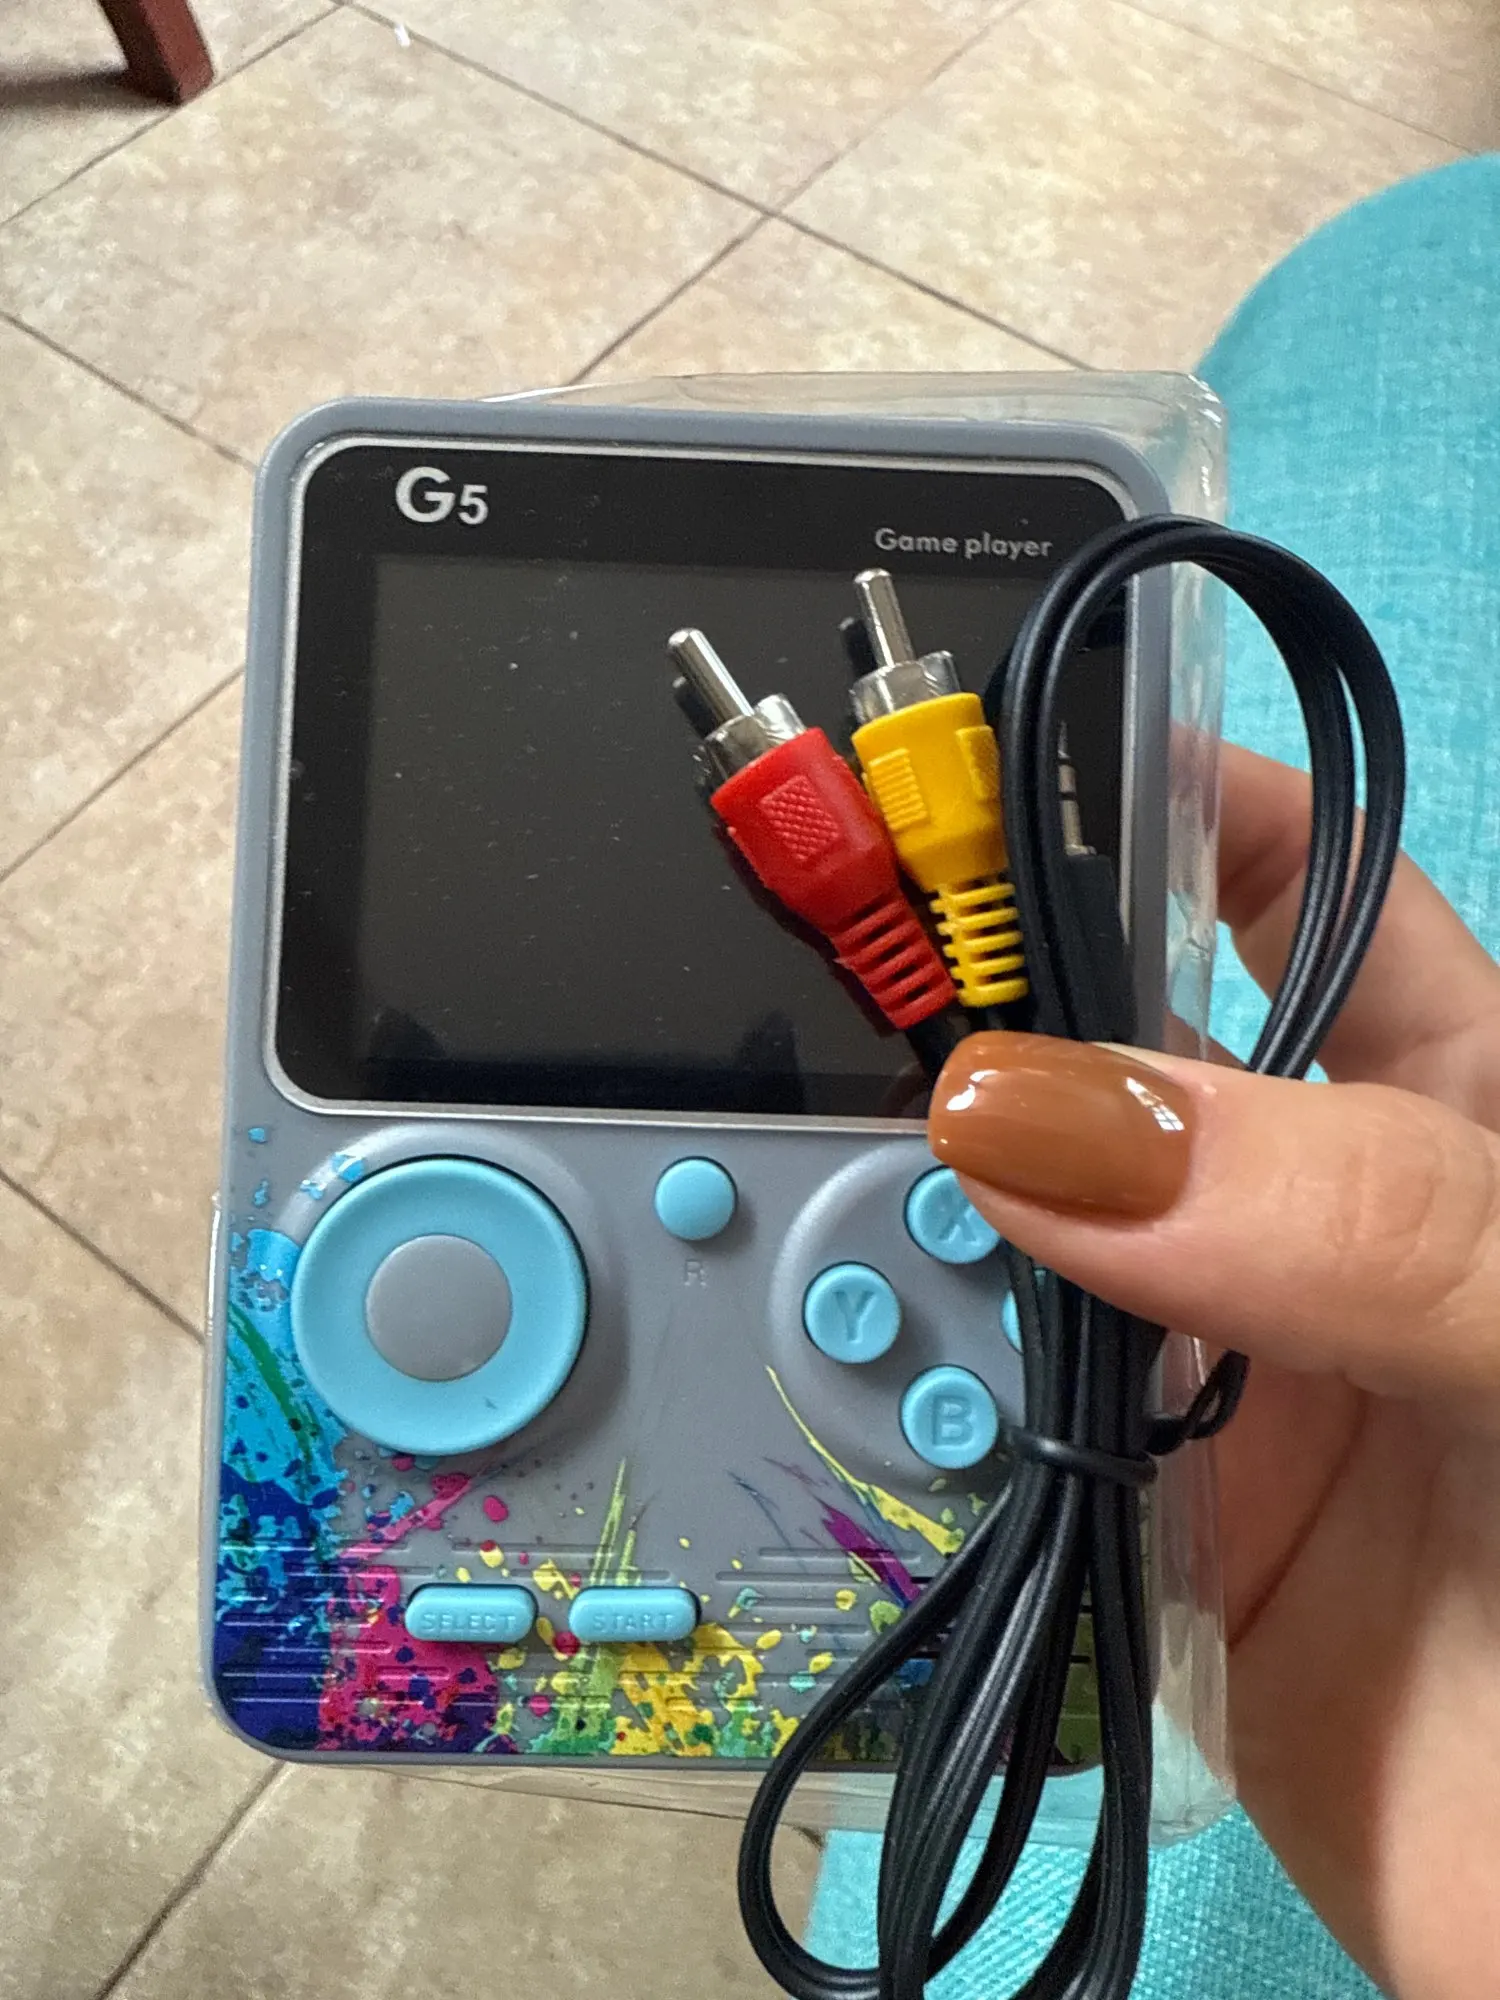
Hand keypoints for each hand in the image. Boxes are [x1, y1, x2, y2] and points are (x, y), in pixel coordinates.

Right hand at [928, 745, 1499, 1999]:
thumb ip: (1350, 1216)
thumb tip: (1021, 1109)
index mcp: (1450, 1107)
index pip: (1289, 880)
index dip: (1142, 796)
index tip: (956, 781)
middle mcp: (1313, 1212)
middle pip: (1106, 1053)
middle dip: (970, 1012)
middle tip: (809, 1004)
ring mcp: (1220, 1365)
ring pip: (1021, 1234)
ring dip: (919, 1222)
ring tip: (796, 1198)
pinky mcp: (1142, 1517)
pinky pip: (993, 1414)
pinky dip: (914, 1389)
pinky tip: (848, 1367)